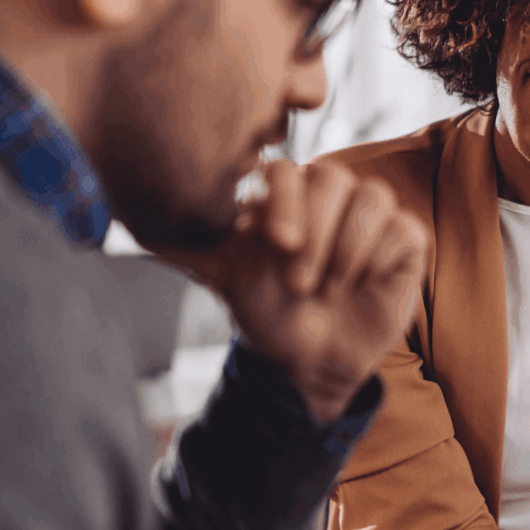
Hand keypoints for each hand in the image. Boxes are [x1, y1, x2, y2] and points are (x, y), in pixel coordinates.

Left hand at [159, 160, 427, 421]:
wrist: (307, 361)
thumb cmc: (265, 309)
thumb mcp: (222, 274)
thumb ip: (182, 243)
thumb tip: (125, 222)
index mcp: (287, 192)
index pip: (289, 169)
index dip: (286, 202)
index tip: (278, 246)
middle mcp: (330, 194)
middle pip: (332, 178)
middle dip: (315, 233)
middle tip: (299, 281)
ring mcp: (370, 214)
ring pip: (370, 200)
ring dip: (344, 251)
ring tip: (325, 290)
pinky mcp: (404, 240)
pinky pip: (400, 229)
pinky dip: (375, 259)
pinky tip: (356, 285)